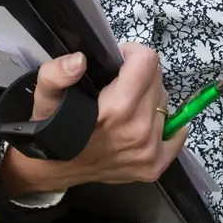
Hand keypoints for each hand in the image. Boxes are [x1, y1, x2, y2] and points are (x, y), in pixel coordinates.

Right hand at [0, 43, 187, 197]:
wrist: (54, 168)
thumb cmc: (53, 127)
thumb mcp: (46, 93)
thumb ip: (57, 73)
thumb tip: (80, 60)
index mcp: (117, 109)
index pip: (147, 61)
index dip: (132, 54)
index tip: (118, 63)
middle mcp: (138, 130)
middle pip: (158, 80)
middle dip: (141, 75)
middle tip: (120, 85)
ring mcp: (149, 150)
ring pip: (165, 103)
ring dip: (149, 98)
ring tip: (127, 106)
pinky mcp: (155, 165)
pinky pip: (176, 133)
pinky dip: (164, 124)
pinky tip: (145, 122)